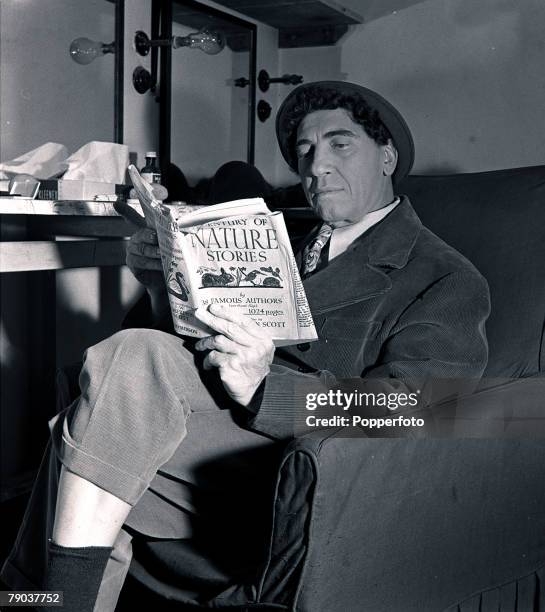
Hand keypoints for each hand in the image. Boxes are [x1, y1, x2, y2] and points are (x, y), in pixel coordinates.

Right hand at [114, 200, 168, 320]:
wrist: (167, 279)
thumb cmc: (170, 257)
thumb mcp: (173, 244)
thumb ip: (173, 234)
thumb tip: (181, 227)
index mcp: (145, 230)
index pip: (133, 217)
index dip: (125, 211)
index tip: (116, 203)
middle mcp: (136, 238)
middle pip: (141, 233)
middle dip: (150, 236)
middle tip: (157, 237)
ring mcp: (132, 251)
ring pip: (143, 249)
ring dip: (155, 251)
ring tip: (164, 254)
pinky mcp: (132, 263)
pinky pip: (143, 261)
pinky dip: (154, 263)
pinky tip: (162, 265)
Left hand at [194, 304, 274, 405]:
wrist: (256, 393)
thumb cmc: (253, 368)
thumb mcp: (258, 350)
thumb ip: (247, 336)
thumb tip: (223, 319)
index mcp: (263, 339)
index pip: (244, 321)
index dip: (228, 313)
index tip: (214, 307)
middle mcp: (256, 346)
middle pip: (230, 328)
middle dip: (212, 320)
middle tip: (199, 313)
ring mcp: (244, 357)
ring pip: (219, 341)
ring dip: (206, 342)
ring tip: (200, 345)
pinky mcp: (232, 366)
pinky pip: (213, 356)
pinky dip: (207, 360)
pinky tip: (208, 365)